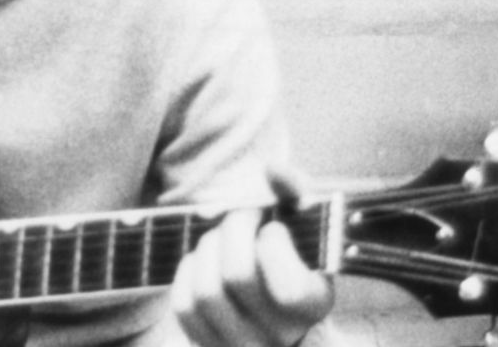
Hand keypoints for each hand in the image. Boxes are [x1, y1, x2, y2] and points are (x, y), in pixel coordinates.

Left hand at [170, 207, 332, 346]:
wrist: (279, 309)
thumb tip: (272, 169)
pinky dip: (188, 273)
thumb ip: (295, 193)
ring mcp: (241, 344)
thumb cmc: (294, 256)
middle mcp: (279, 335)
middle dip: (233, 230)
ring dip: (207, 249)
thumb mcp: (305, 226)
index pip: (289, 286)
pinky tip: (204, 261)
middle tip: (241, 217)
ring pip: (206, 292)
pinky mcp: (208, 343)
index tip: (273, 229)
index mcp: (313, 306)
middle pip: (237, 276)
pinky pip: (183, 306)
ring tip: (221, 238)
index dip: (273, 244)